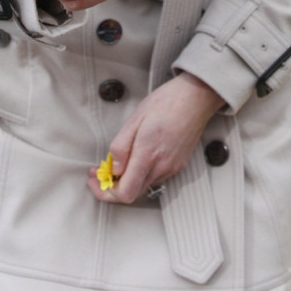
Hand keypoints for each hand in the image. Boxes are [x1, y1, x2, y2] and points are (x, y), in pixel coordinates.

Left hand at [87, 72, 225, 204]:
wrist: (196, 97)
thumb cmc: (166, 102)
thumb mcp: (135, 118)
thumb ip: (121, 146)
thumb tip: (114, 168)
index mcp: (148, 155)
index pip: (125, 193)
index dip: (105, 192)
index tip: (94, 180)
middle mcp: (162, 167)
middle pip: (133, 193)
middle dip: (112, 186)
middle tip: (100, 170)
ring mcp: (172, 168)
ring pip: (144, 185)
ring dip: (127, 179)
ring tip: (116, 162)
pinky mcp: (178, 164)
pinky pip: (155, 177)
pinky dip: (141, 173)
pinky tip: (135, 157)